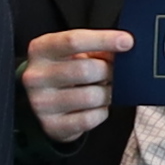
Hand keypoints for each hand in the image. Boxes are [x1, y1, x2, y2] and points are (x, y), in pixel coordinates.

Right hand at [24, 28, 127, 143]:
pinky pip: (90, 119)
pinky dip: (101, 112)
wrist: (41, 103)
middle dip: (108, 71)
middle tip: (113, 73)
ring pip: (91, 96)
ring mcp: (41, 103)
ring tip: (103, 90)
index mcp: (40, 50)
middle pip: (86, 70)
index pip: (74, 41)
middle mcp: (36, 76)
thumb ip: (95, 48)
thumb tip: (123, 47)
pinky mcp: (52, 125)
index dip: (104, 40)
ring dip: (106, 93)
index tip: (127, 41)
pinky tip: (95, 107)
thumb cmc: (63, 71)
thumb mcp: (72, 53)